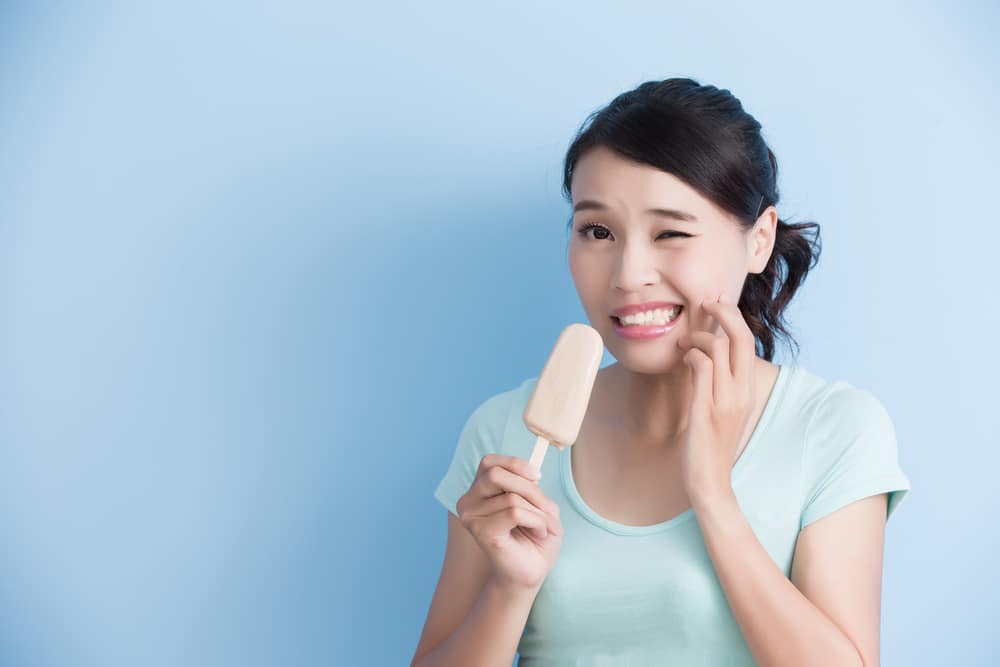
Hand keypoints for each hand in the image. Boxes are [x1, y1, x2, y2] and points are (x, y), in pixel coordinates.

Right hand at [456, 454, 563, 591]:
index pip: (489, 462)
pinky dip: (536, 521)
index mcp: (478, 491)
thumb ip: (531, 485)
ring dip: (539, 512)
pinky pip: (514, 512)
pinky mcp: (480, 532)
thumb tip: (531, 474)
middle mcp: (468, 502)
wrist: (532, 571)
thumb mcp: (537, 502)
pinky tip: (540, 533)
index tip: (538, 476)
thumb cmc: (534, 537)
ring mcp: (471, 517)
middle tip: (548, 508)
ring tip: (545, 528)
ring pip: (511, 497)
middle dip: (530, 489)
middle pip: (496, 474)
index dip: (515, 464)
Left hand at [675, 292, 756, 503]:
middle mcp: (742, 392)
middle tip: (704, 304)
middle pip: (740, 337)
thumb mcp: (722, 409)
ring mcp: (725, 401)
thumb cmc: (711, 444)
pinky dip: (690, 356)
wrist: (710, 482)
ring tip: (683, 343)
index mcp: (748, 390)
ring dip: (697, 337)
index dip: (733, 316)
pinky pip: (701, 368)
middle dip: (722, 312)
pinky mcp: (706, 410)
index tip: (717, 303)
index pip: (748, 341)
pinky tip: (682, 360)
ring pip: (718, 348)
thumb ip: (720, 382)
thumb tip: (708, 354)